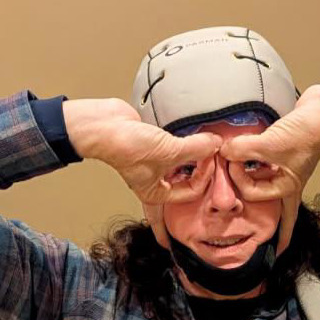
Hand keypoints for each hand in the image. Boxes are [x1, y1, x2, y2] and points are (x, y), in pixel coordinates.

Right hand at [67, 98, 224, 207]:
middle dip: (201, 171)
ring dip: (194, 155)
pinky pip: (176, 146)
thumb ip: (196, 148)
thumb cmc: (125, 147)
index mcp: (156, 194)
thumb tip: (216, 143)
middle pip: (187, 180)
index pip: (192, 191)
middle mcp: (155, 181)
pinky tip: (194, 135)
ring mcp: (155, 162)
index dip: (204, 175)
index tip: (210, 158)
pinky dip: (185, 142)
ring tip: (207, 146)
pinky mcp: (154, 144)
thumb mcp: (169, 151)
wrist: (104, 124)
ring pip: (182, 162)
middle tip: (215, 158)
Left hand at [216, 81, 319, 253]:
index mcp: (287, 188)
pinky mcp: (281, 148)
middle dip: (244, 193)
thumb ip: (242, 149)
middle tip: (226, 186)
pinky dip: (251, 156)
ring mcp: (284, 165)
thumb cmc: (309, 133)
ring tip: (230, 170)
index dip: (238, 177)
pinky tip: (242, 150)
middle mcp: (285, 181)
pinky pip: (261, 158)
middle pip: (260, 197)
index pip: (252, 193)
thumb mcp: (270, 144)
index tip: (232, 160)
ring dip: (245, 172)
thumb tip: (223, 150)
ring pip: (259, 176)